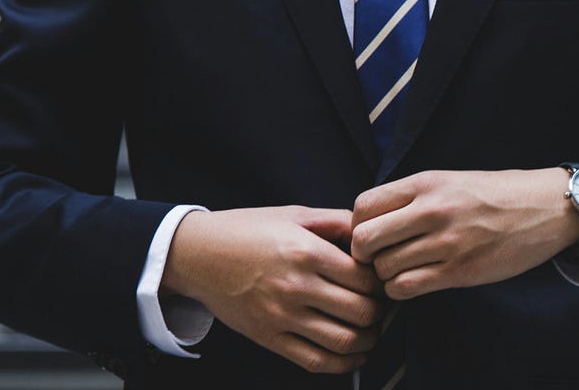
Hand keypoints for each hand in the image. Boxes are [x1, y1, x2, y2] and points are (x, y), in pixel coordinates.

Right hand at [161, 206, 384, 372]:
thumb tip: (370, 232)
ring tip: (371, 332)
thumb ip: (335, 221)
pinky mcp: (269, 337)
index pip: (365, 278)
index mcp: (306, 252)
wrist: (197, 254)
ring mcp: (282, 315)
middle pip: (361, 311)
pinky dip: (343, 364)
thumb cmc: (245, 231)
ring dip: (368, 341)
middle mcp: (296, 286)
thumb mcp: (293, 214)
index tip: (382, 282)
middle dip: (380, 313)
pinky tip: (353, 355)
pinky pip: (315, 361)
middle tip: (382, 308)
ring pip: (344, 341)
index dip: (382, 283)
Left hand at [351, 169, 578, 299]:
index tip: (370, 235)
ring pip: (384, 269)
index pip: (362, 206)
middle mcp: (432, 210)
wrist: (545, 209)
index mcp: (425, 183)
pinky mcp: (460, 271)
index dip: (356, 226)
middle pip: (364, 240)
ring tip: (400, 271)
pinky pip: (407, 287)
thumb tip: (369, 221)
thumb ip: (411, 198)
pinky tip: (413, 282)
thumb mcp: (448, 181)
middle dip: (364, 255)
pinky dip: (401, 290)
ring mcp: (446, 243)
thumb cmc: (494, 195)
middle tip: (377, 259)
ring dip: (385, 276)